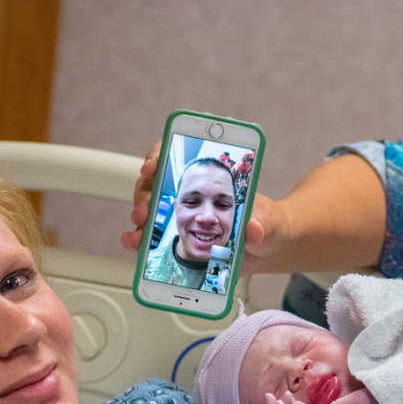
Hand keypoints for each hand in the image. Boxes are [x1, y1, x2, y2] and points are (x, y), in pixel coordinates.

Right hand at [120, 143, 284, 274]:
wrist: (267, 249)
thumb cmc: (268, 226)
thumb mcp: (270, 223)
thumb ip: (263, 225)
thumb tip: (253, 229)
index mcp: (211, 177)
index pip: (178, 154)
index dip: (160, 156)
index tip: (152, 167)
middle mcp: (191, 191)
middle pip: (156, 182)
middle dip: (145, 195)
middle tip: (145, 212)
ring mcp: (181, 213)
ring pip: (149, 207)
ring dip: (140, 217)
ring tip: (138, 234)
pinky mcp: (177, 236)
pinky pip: (151, 234)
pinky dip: (139, 238)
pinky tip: (133, 244)